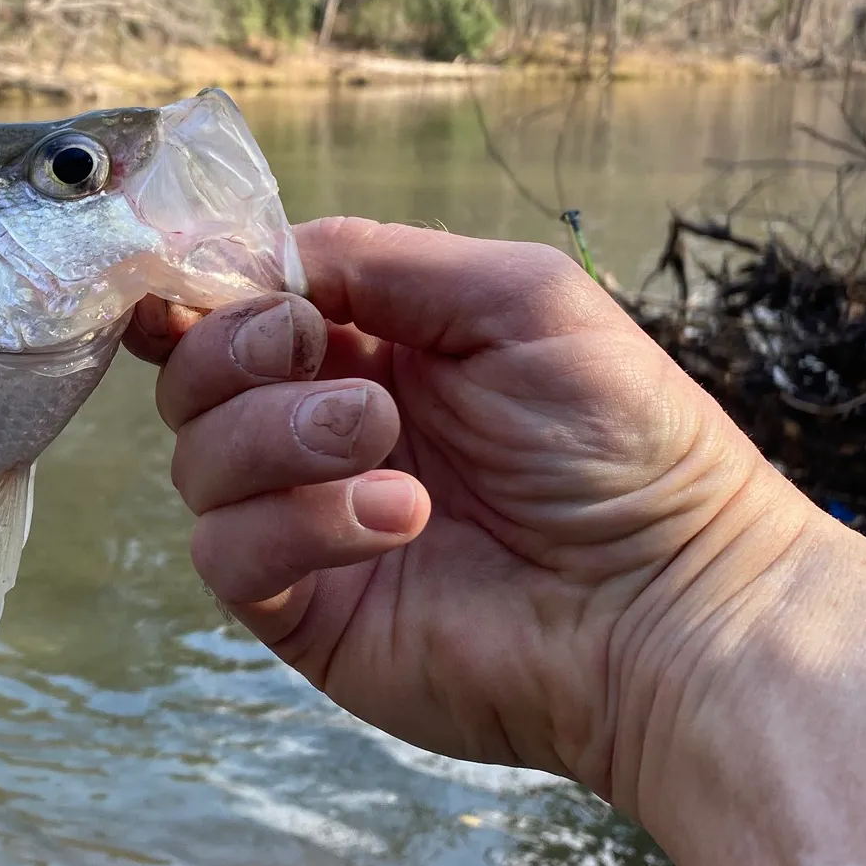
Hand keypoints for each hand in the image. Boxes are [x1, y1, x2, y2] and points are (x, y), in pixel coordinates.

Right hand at [125, 217, 813, 807]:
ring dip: (278, 435)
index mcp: (373, 347)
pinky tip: (399, 519)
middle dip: (236, 351)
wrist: (671, 602)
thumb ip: (379, 257)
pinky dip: (298, 524)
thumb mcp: (516, 296)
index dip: (206, 290)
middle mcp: (326, 429)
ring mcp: (308, 522)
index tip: (193, 279)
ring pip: (198, 461)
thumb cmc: (620, 438)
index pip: (244, 309)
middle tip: (314, 354)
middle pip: (196, 378)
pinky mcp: (305, 609)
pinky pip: (228, 555)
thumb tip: (258, 256)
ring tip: (383, 440)